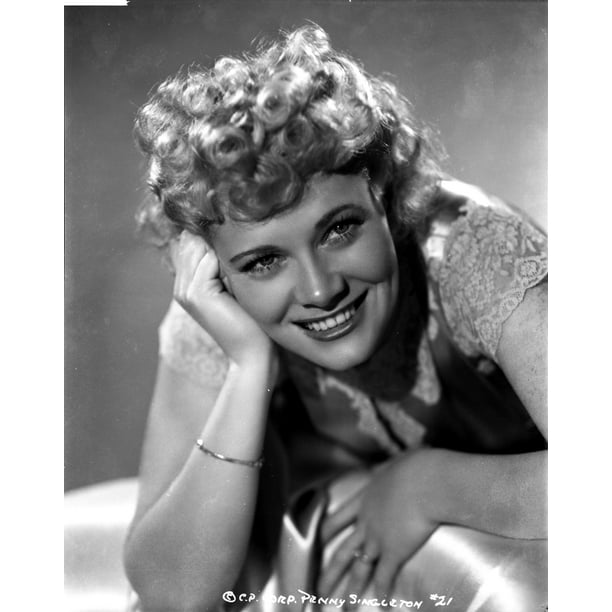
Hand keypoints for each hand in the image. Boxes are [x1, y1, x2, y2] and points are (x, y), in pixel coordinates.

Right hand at [170, 231, 274, 366]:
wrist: (255, 351)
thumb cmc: (252, 318)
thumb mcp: (236, 283)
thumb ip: (223, 260)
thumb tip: (224, 229)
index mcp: (187, 282)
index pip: (191, 240)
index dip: (213, 235)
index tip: (236, 241)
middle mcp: (181, 286)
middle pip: (193, 239)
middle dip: (217, 239)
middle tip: (242, 261)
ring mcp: (185, 290)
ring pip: (200, 246)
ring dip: (224, 250)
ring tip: (241, 273)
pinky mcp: (196, 294)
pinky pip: (208, 259)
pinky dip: (228, 262)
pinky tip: (240, 279)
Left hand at [318, 450, 441, 602]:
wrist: (427, 481)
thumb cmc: (415, 467)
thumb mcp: (395, 464)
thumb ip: (391, 469)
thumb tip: (396, 465)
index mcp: (364, 498)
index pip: (337, 519)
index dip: (325, 532)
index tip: (315, 541)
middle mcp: (366, 522)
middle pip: (342, 552)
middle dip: (329, 573)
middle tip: (317, 589)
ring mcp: (378, 539)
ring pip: (358, 570)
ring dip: (350, 592)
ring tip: (341, 608)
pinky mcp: (395, 552)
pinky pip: (385, 578)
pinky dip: (382, 594)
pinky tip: (382, 606)